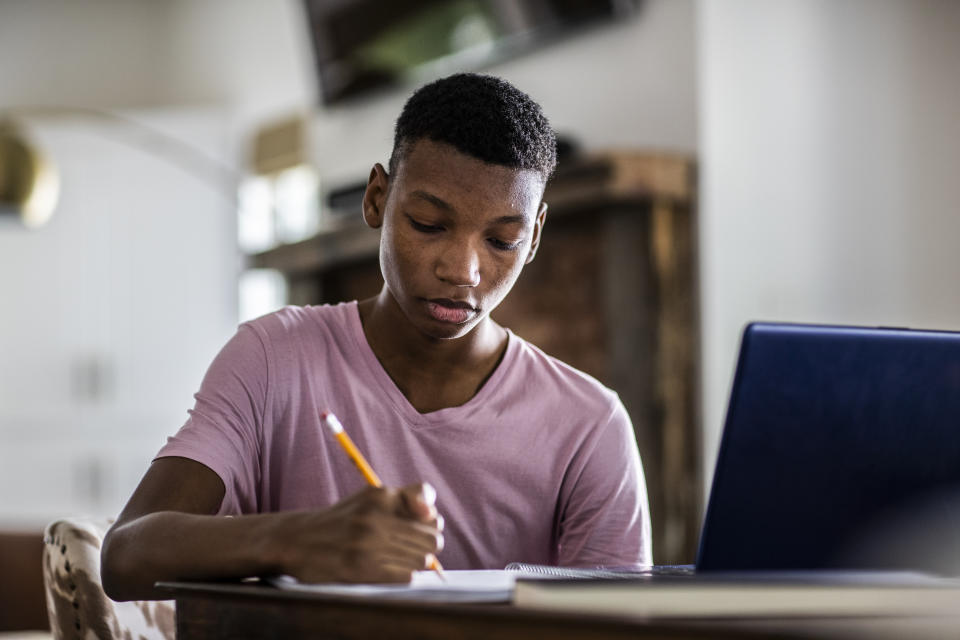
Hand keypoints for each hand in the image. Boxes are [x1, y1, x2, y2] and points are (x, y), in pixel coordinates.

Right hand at [274, 482, 444, 583]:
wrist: (298, 540)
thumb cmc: (343, 520)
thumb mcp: (371, 497)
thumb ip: (407, 499)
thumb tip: (433, 516)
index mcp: (380, 495)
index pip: (429, 507)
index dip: (430, 519)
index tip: (420, 523)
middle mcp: (374, 517)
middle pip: (431, 539)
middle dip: (427, 544)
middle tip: (412, 547)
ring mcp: (367, 544)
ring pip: (422, 560)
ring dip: (414, 562)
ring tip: (397, 558)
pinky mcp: (360, 568)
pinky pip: (405, 577)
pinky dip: (402, 575)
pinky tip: (387, 569)